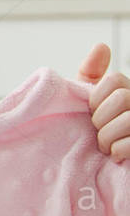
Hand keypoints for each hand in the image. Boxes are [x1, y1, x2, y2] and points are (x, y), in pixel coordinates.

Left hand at [76, 43, 129, 162]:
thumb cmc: (93, 132)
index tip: (91, 112)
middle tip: (98, 133)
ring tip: (106, 146)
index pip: (116, 80)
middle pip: (123, 98)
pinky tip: (116, 155)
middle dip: (101, 119)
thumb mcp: (89, 102)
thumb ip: (91, 75)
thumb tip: (101, 45)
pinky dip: (118, 151)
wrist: (92, 170)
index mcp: (129, 92)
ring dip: (108, 138)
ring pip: (128, 120)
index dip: (97, 98)